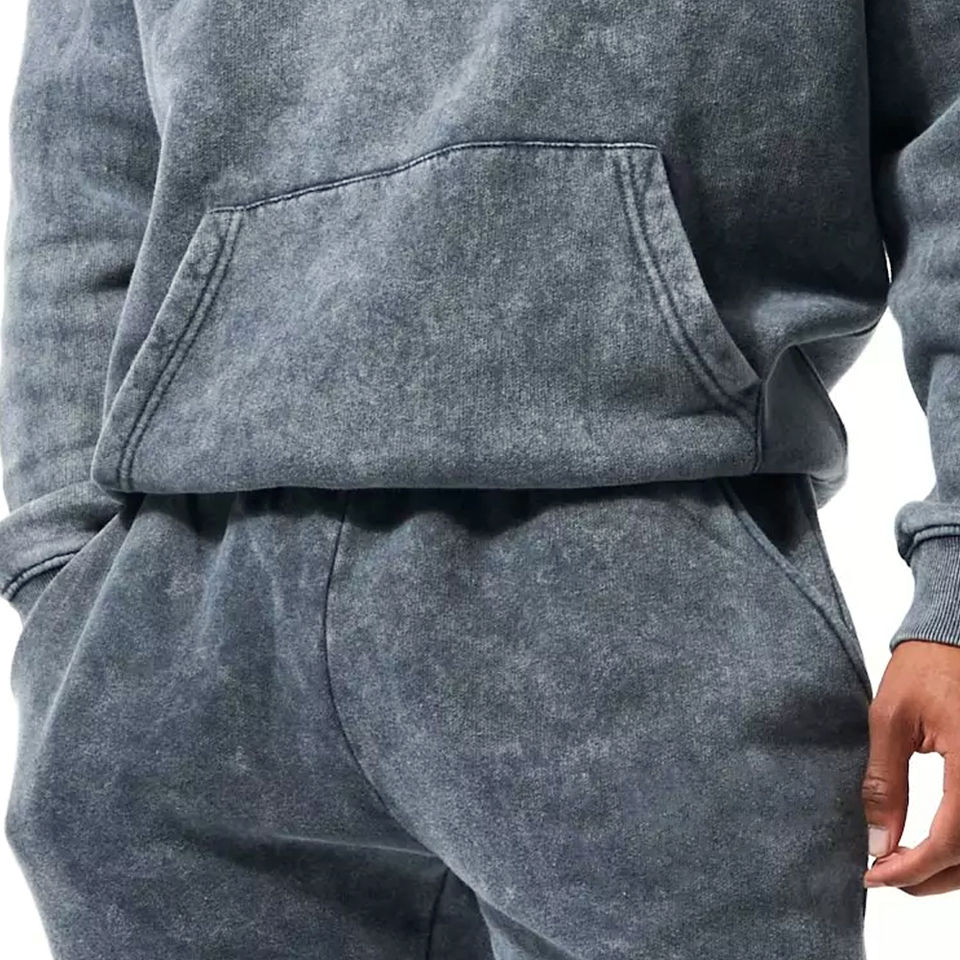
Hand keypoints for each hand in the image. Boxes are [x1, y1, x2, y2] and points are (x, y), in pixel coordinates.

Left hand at [861, 639, 959, 894]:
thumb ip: (885, 782)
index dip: (914, 868)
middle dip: (932, 877)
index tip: (876, 875)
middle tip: (887, 876)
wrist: (956, 634)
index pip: (953, 840)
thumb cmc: (924, 668)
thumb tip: (878, 841)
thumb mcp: (890, 720)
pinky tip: (936, 846)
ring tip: (906, 865)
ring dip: (953, 868)